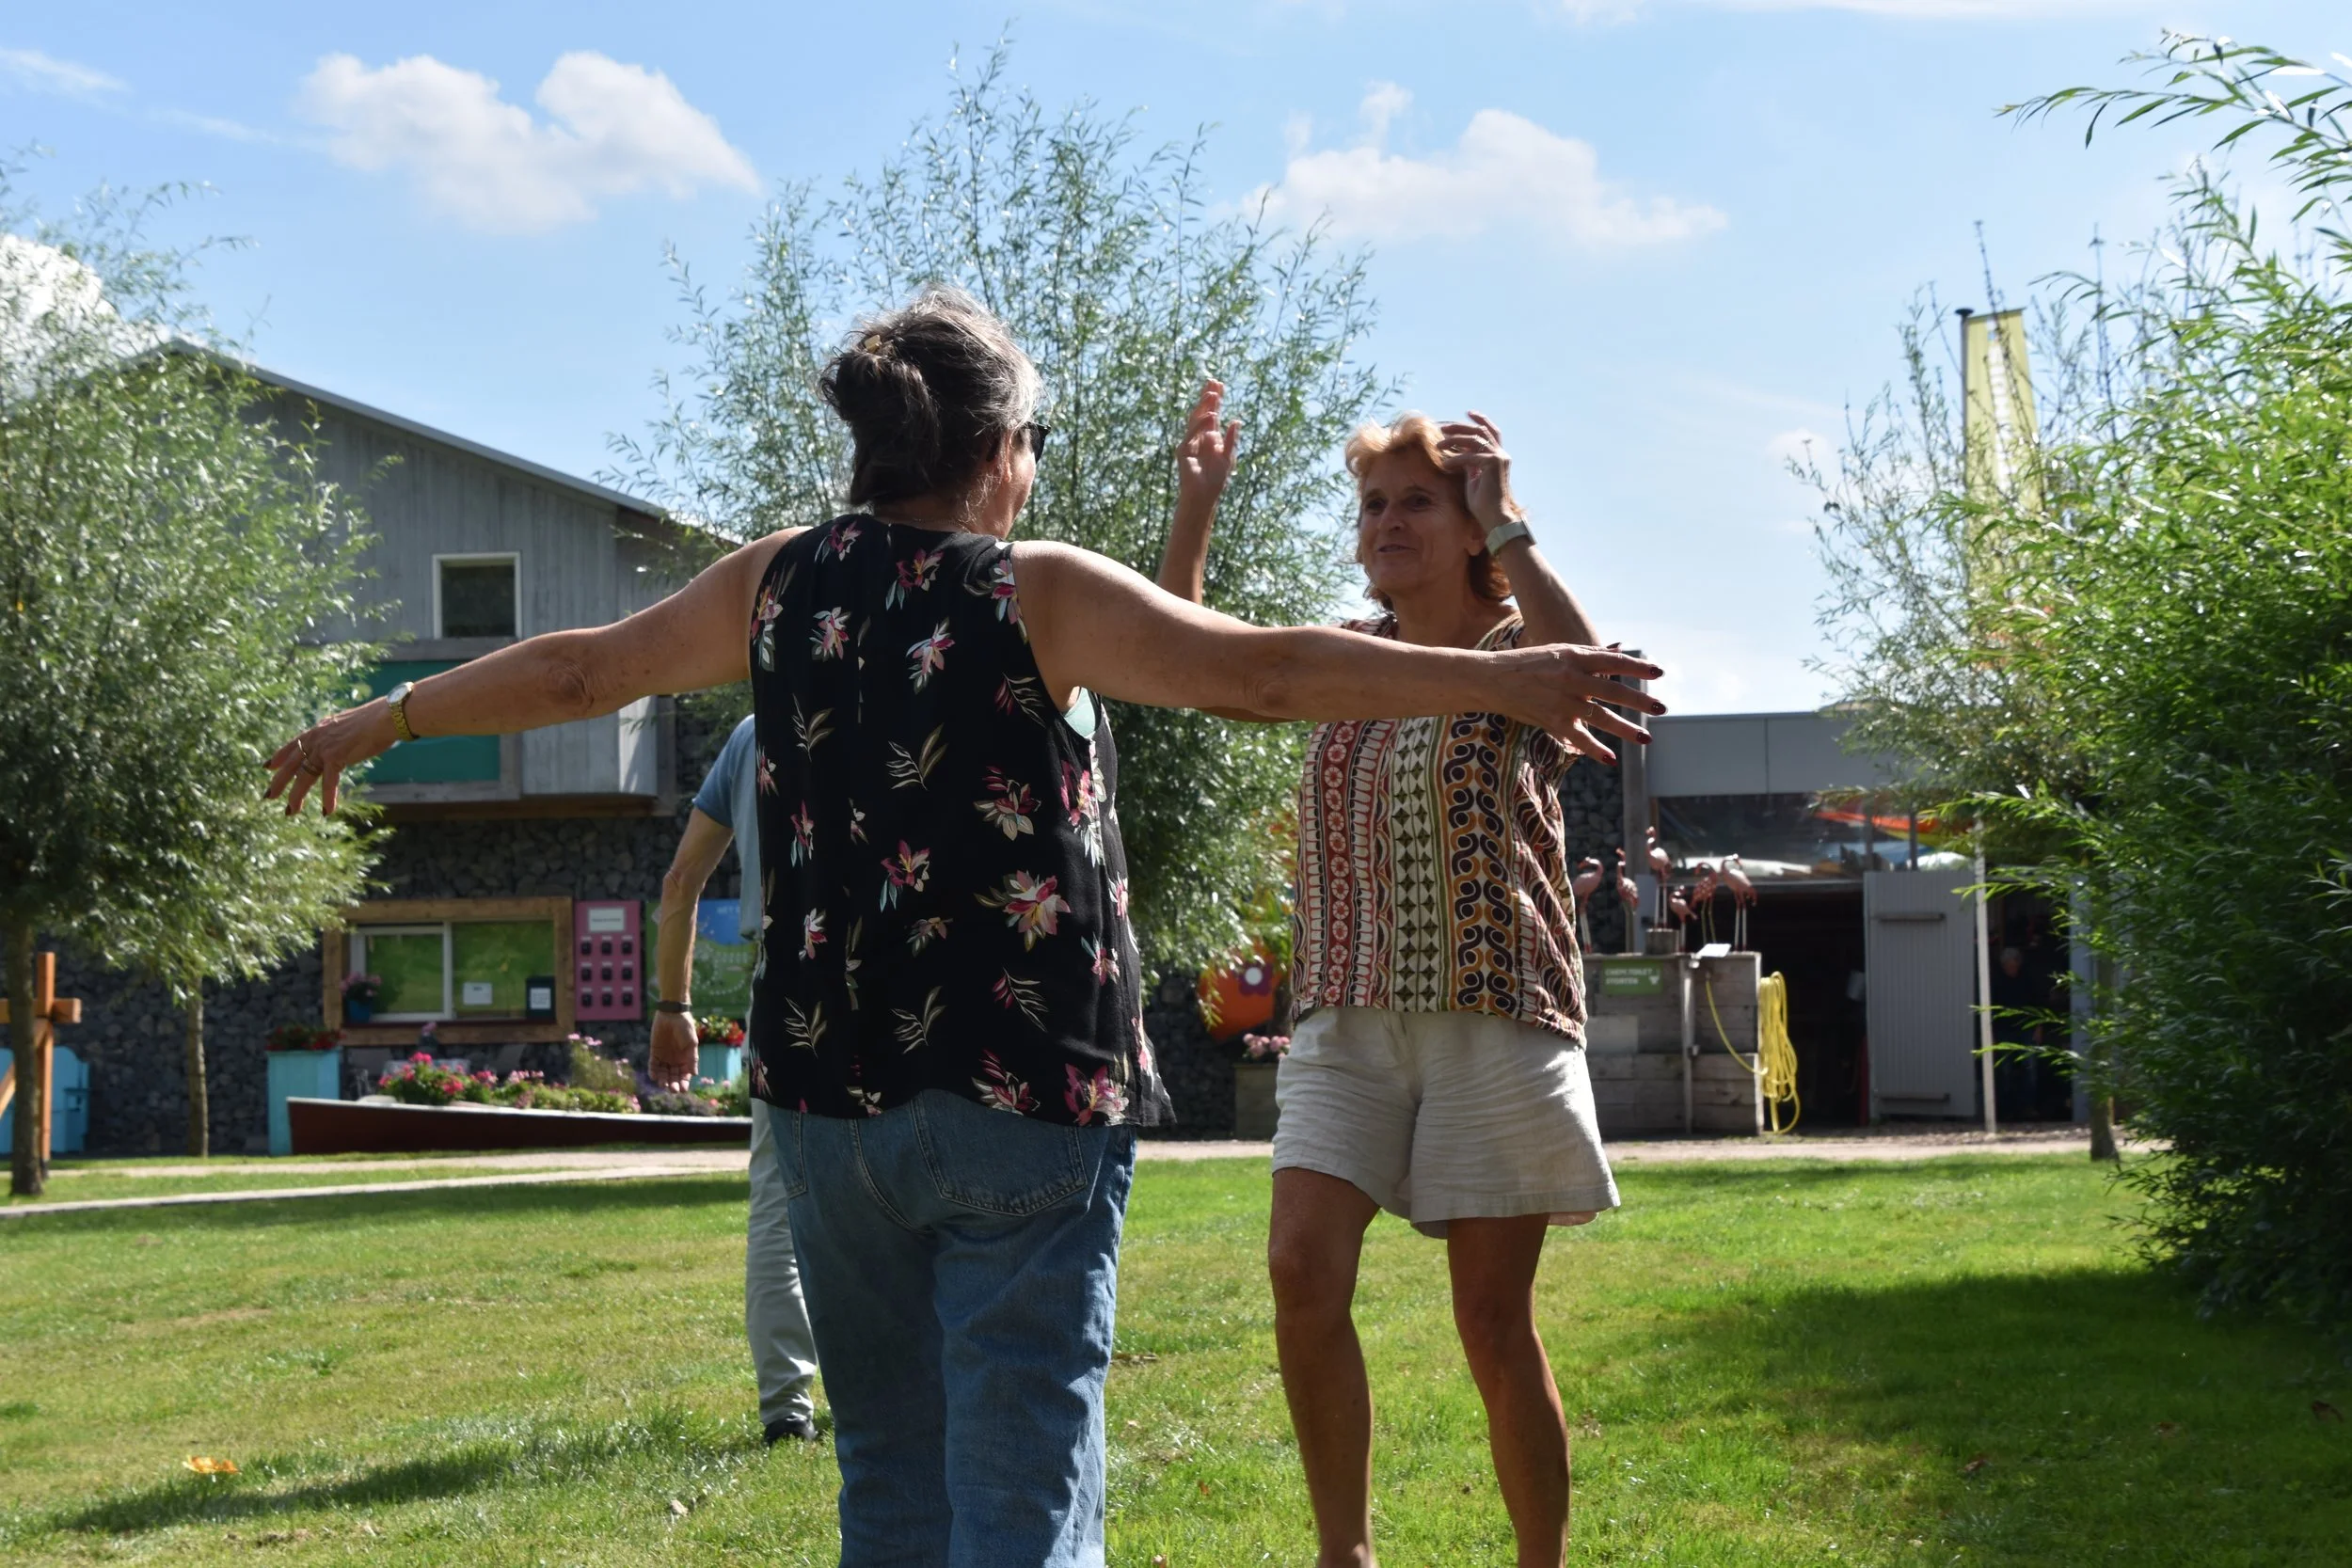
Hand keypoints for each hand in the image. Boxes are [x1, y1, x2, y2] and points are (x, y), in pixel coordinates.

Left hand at [265, 699, 400, 814]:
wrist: (386, 717)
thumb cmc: (377, 721)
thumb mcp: (350, 727)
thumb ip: (340, 737)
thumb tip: (343, 745)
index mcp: (319, 730)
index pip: (293, 744)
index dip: (279, 756)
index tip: (268, 766)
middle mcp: (317, 738)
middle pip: (291, 764)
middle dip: (279, 781)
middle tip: (268, 796)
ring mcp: (324, 748)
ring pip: (304, 776)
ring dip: (296, 796)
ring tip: (291, 811)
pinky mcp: (335, 757)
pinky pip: (328, 783)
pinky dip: (328, 798)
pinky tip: (326, 812)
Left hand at [649, 1011, 700, 1091]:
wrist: (672, 1014)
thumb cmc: (685, 1027)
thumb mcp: (691, 1043)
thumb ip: (692, 1058)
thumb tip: (694, 1074)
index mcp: (686, 1059)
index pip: (685, 1075)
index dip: (684, 1083)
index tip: (683, 1089)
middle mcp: (675, 1061)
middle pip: (674, 1077)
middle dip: (674, 1084)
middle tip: (673, 1089)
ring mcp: (664, 1057)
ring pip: (663, 1073)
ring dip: (663, 1080)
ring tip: (663, 1085)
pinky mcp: (655, 1053)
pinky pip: (653, 1065)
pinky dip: (653, 1071)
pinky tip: (654, 1076)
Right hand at [1176, 379, 1240, 509]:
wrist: (1203, 496)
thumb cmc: (1215, 480)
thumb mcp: (1228, 457)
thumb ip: (1231, 440)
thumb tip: (1236, 420)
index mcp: (1210, 437)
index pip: (1212, 413)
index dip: (1216, 399)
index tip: (1219, 384)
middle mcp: (1199, 437)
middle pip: (1202, 412)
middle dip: (1208, 397)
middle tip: (1213, 381)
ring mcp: (1190, 443)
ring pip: (1196, 420)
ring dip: (1204, 406)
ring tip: (1212, 393)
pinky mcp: (1183, 452)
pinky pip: (1192, 435)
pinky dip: (1201, 425)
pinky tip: (1211, 416)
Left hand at [1438, 412, 1519, 531]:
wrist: (1494, 517)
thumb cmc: (1483, 503)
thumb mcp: (1474, 478)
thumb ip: (1470, 463)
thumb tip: (1460, 452)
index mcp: (1498, 457)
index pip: (1491, 432)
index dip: (1481, 421)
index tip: (1468, 413)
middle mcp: (1501, 455)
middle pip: (1480, 432)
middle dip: (1461, 428)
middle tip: (1443, 429)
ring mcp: (1499, 459)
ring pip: (1475, 440)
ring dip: (1454, 441)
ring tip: (1438, 446)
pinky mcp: (1493, 465)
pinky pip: (1470, 457)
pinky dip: (1456, 459)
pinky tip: (1445, 464)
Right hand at [1495, 644, 1664, 764]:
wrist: (1491, 679)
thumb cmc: (1525, 662)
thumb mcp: (1557, 651)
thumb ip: (1587, 655)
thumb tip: (1618, 650)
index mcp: (1574, 657)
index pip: (1614, 662)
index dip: (1637, 667)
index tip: (1658, 672)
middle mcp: (1572, 679)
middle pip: (1614, 692)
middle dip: (1640, 701)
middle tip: (1661, 708)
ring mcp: (1563, 702)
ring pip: (1602, 718)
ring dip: (1626, 730)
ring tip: (1646, 739)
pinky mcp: (1552, 721)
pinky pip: (1579, 739)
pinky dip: (1595, 750)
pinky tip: (1611, 759)